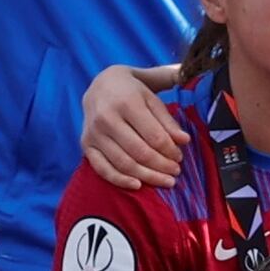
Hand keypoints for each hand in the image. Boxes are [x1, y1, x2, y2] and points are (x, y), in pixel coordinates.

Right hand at [79, 57, 192, 191]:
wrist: (99, 85)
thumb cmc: (131, 91)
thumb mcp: (152, 96)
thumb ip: (167, 118)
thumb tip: (184, 140)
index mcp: (127, 102)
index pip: (154, 136)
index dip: (170, 150)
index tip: (180, 157)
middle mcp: (107, 118)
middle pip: (140, 152)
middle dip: (161, 166)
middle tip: (175, 172)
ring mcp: (94, 133)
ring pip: (123, 163)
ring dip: (147, 176)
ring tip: (165, 181)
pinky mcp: (85, 144)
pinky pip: (102, 168)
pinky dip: (120, 180)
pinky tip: (138, 185)